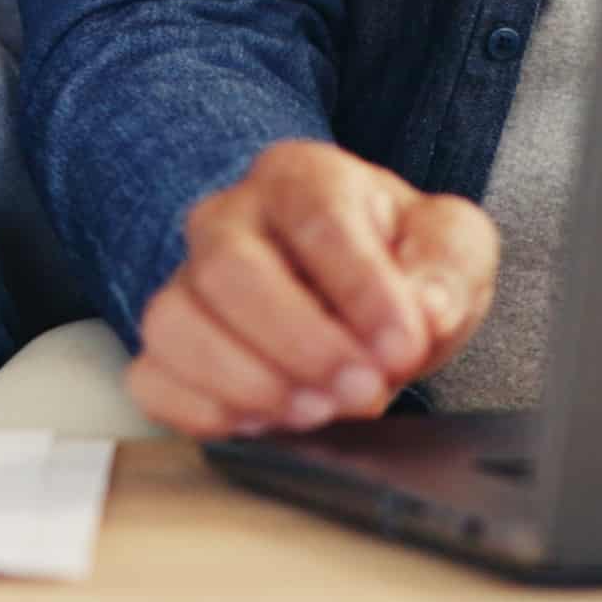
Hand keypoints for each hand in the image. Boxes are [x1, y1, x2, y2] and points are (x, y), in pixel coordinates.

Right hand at [127, 141, 496, 437]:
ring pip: (175, 322)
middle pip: (229, 268)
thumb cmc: (398, 261)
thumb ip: (447, 265)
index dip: (360, 287)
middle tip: (361, 390)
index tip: (404, 346)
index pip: (316, 216)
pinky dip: (201, 412)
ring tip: (316, 413)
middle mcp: (231, 217)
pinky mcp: (168, 346)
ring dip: (247, 381)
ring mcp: (189, 281)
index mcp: (302, 176)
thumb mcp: (450, 246)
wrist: (357, 295)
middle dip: (299, 342)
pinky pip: (151, 378)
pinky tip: (261, 426)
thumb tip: (426, 309)